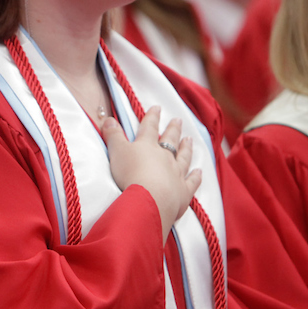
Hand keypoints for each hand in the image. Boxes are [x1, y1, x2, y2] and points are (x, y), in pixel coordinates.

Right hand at [102, 106, 201, 240]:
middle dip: (173, 129)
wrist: (149, 200)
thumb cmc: (130, 174)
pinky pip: (192, 181)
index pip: (149, 127)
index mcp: (147, 146)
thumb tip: (108, 119)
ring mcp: (176, 173)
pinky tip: (199, 171)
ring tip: (189, 140)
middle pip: (170, 140)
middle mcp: (165, 157)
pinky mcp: (183, 191)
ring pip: (183, 158)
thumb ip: (113, 135)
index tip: (157, 108)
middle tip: (178, 120)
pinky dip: (196, 176)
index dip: (152, 117)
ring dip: (186, 148)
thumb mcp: (116, 151)